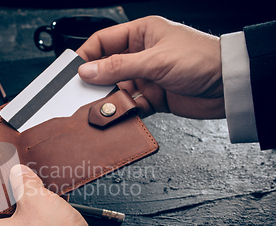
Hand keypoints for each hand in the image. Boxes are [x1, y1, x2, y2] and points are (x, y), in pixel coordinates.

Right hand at [77, 16, 223, 118]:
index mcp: (141, 34)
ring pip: (117, 88)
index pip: (104, 41)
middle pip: (107, 67)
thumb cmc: (201, 59)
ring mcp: (147, 77)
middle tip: (84, 93)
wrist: (229, 85)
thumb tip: (87, 70)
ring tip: (105, 105)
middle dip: (96, 81)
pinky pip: (131, 105)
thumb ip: (118, 67)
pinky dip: (125, 111)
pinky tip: (123, 113)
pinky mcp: (153, 97)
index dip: (86, 55)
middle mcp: (142, 54)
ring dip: (111, 98)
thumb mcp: (155, 60)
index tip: (73, 70)